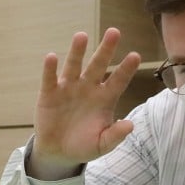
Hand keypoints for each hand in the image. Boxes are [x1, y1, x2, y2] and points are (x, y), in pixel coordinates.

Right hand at [30, 29, 140, 179]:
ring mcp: (69, 88)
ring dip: (77, 52)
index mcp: (105, 99)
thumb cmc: (84, 145)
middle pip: (98, 65)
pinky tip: (52, 57)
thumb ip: (115, 135)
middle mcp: (88, 88)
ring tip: (81, 36)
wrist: (59, 152)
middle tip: (114, 32)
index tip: (135, 56)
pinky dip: (50, 68)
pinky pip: (50, 78)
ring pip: (74, 66)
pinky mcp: (49, 93)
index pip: (118, 81)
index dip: (126, 69)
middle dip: (106, 49)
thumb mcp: (102, 145)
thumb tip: (130, 125)